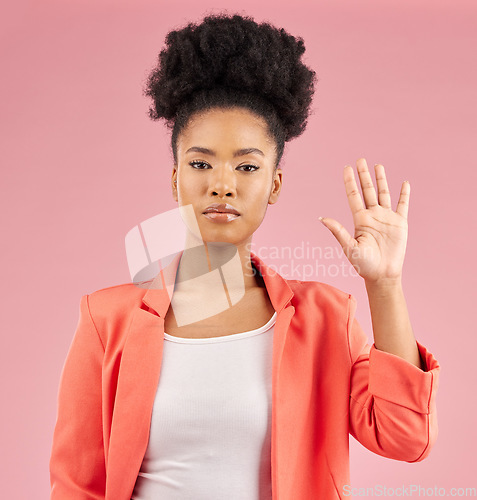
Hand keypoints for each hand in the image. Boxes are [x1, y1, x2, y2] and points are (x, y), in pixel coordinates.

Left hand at [319, 158, 409, 284]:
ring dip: (381, 180)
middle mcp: (372, 215)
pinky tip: (404, 183)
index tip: (346, 167)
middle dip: (364, 175)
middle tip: (360, 159)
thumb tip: (322, 218)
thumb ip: (338, 231)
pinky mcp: (400, 223)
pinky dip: (404, 193)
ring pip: (383, 193)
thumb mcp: (349, 247)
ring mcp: (386, 218)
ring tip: (378, 166)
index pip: (353, 195)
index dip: (350, 181)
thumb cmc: (363, 264)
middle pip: (367, 190)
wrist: (382, 275)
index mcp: (359, 219)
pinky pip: (403, 205)